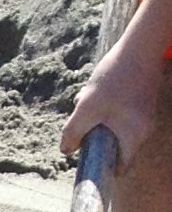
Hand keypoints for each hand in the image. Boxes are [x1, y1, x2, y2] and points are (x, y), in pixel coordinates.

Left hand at [64, 30, 164, 168]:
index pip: (120, 167)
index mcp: (134, 137)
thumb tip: (65, 151)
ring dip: (96, 118)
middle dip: (93, 136)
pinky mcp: (143, 102)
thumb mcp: (86, 108)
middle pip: (114, 145)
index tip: (86, 160)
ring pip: (114, 127)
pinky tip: (96, 90)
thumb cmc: (115, 78)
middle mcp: (145, 130)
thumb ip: (73, 133)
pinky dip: (105, 107)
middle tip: (81, 120)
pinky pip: (120, 114)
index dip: (101, 167)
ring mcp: (146, 115)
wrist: (141, 44)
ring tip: (86, 99)